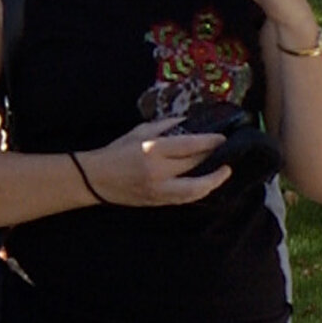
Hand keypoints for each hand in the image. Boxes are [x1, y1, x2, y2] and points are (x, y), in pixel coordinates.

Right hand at [97, 120, 229, 207]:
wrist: (95, 179)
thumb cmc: (116, 152)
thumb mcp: (138, 131)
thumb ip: (164, 125)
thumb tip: (187, 121)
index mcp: (153, 149)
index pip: (189, 145)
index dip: (210, 142)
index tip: (222, 139)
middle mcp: (158, 171)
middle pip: (195, 165)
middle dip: (213, 158)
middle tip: (225, 152)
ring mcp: (159, 189)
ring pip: (195, 189)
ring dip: (213, 182)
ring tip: (224, 173)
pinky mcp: (158, 201)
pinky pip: (185, 199)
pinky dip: (199, 192)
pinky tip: (207, 185)